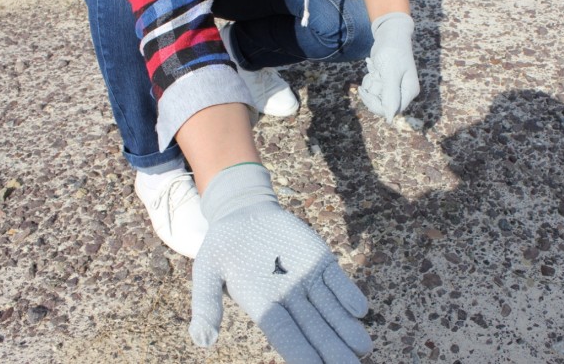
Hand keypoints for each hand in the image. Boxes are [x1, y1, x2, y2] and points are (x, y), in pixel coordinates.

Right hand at [189, 164, 371, 362]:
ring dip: (346, 328)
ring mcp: (307, 280)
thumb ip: (206, 303)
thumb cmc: (222, 247)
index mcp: (263, 307)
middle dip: (332, 349)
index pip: (286, 336)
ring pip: (331, 309)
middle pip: (314, 330)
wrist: (243, 214)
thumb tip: (201, 341)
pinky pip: (337, 280)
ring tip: (362, 346)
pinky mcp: (320, 261)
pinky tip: (360, 309)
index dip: (301, 354)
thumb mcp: (206, 272)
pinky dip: (348, 293)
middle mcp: (289, 299)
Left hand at [359, 12, 419, 121]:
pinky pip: (373, 87)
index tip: (366, 92)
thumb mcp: (390, 74)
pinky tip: (373, 66)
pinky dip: (370, 78)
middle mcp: (403, 92)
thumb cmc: (392, 52)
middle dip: (372, 92)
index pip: (391, 111)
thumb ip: (390, 96)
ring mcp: (394, 87)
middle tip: (373, 76)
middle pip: (381, 105)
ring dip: (370, 83)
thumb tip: (390, 119)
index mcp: (409, 92)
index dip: (376, 105)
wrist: (390, 34)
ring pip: (375, 96)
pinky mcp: (385, 81)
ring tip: (375, 68)